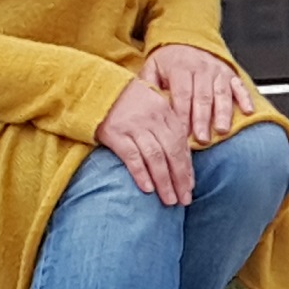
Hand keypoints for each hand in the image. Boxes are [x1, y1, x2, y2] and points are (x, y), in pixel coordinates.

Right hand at [96, 82, 197, 204]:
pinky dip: (141, 173)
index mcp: (165, 112)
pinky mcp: (115, 134)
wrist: (98, 88)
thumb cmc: (129, 101)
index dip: (187, 166)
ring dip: (164, 181)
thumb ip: (167, 126)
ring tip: (170, 200)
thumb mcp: (153, 105)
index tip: (190, 186)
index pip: (181, 143)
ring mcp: (134, 127)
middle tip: (184, 200)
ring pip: (155, 157)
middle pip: (171, 152)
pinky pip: (132, 156)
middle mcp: (152, 120)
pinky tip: (148, 189)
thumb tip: (181, 155)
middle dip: (180, 178)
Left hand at [143, 42, 253, 145]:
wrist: (186, 41)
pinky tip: (248, 111)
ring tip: (221, 130)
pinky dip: (245, 98)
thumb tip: (141, 104)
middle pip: (202, 96)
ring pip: (221, 93)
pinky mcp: (230, 73)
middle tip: (201, 138)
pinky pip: (239, 86)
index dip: (182, 114)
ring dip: (222, 113)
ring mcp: (217, 71)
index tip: (180, 133)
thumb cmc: (168, 62)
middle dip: (202, 119)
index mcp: (180, 67)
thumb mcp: (152, 68)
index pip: (182, 93)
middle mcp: (201, 68)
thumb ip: (147, 86)